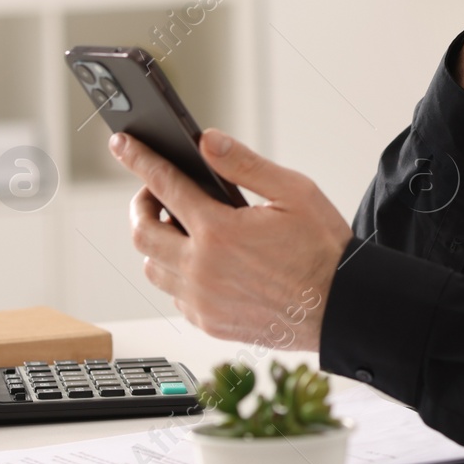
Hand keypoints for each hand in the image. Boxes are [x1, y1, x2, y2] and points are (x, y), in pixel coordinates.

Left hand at [110, 128, 354, 351]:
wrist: (341, 308)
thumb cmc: (323, 249)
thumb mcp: (294, 193)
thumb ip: (245, 165)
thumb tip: (207, 141)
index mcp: (220, 231)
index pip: (165, 184)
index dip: (139, 159)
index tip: (122, 144)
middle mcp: (202, 268)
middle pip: (142, 231)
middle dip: (141, 204)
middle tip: (156, 193)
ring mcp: (202, 300)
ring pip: (152, 267)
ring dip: (158, 242)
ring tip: (182, 228)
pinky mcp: (209, 322)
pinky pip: (174, 294)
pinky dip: (177, 273)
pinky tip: (203, 262)